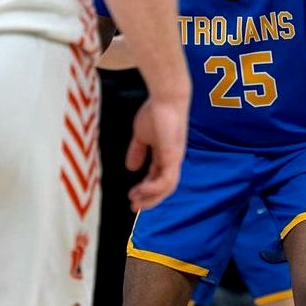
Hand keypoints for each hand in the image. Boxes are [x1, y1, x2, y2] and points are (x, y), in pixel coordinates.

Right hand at [125, 92, 189, 210]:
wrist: (166, 98)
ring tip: (134, 201)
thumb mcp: (141, 135)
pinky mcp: (174, 158)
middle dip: (149, 200)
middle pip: (164, 188)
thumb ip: (137, 151)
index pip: (157, 178)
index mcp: (165, 155)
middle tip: (133, 208)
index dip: (145, 190)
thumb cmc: (156, 112)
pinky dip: (152, 189)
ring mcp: (175, 160)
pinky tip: (139, 190)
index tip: (131, 197)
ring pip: (167, 188)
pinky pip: (166, 181)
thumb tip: (130, 169)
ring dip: (150, 198)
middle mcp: (172, 160)